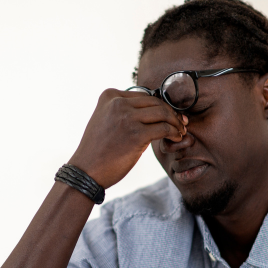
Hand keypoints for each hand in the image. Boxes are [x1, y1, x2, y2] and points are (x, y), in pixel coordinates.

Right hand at [68, 89, 187, 188]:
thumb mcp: (105, 120)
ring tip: (180, 131)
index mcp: (109, 96)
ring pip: (162, 113)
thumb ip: (122, 111)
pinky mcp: (136, 134)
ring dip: (175, 122)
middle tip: (181, 122)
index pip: (143, 96)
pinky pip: (164, 128)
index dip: (160, 105)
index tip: (170, 114)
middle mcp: (117, 103)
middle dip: (171, 112)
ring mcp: (127, 118)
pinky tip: (176, 138)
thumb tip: (152, 110)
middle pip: (155, 102)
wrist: (86, 171)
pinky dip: (174, 132)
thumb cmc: (97, 150)